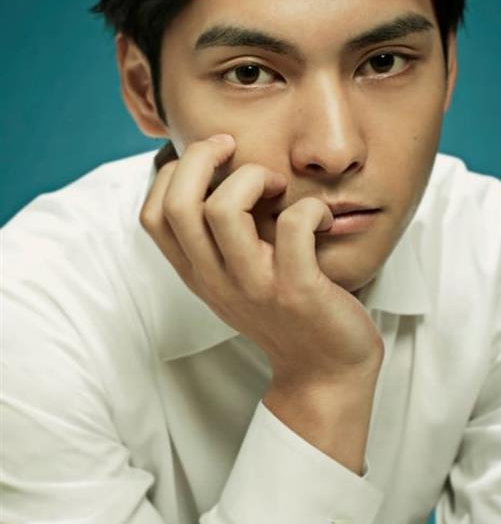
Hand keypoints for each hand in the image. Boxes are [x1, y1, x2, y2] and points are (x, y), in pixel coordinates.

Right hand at [140, 134, 383, 386]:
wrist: (324, 373)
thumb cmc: (284, 313)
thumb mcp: (235, 279)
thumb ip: (218, 241)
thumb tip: (217, 174)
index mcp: (197, 273)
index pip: (152, 213)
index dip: (174, 172)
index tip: (213, 159)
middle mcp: (215, 279)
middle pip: (178, 203)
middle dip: (202, 157)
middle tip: (235, 150)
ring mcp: (254, 285)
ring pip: (224, 209)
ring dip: (256, 177)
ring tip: (280, 187)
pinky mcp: (297, 290)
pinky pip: (295, 225)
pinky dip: (312, 208)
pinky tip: (322, 219)